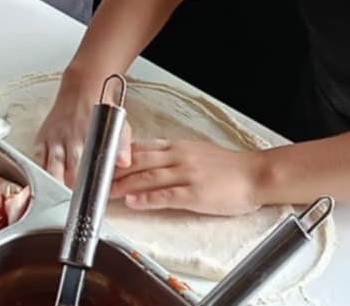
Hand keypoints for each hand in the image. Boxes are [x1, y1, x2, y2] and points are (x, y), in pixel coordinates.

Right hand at [35, 75, 131, 186]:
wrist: (81, 88)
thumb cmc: (101, 108)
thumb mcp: (119, 125)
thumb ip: (122, 145)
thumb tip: (124, 162)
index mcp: (89, 136)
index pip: (88, 168)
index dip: (89, 185)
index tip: (91, 197)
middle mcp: (69, 139)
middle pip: (68, 172)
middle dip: (71, 189)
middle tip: (75, 202)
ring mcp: (54, 139)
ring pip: (51, 168)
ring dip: (55, 183)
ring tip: (58, 197)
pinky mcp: (43, 137)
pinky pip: (38, 158)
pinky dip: (41, 170)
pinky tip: (46, 179)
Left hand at [109, 139, 264, 216]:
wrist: (255, 175)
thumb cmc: (228, 168)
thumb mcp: (196, 153)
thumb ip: (172, 156)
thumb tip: (148, 161)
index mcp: (178, 147)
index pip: (141, 149)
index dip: (118, 157)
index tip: (101, 164)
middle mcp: (179, 157)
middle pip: (139, 162)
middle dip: (114, 172)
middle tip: (94, 181)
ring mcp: (187, 175)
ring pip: (148, 178)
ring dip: (124, 186)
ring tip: (105, 193)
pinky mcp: (195, 193)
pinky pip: (166, 195)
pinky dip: (147, 198)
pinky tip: (133, 202)